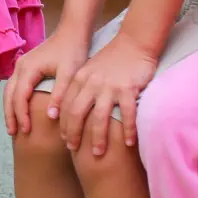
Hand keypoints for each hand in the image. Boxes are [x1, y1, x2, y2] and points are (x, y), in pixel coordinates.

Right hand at [2, 28, 87, 136]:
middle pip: (8, 94)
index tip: (26, 131)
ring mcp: (21, 66)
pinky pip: (15, 87)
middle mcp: (20, 67)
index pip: (19, 96)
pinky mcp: (26, 67)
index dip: (21, 115)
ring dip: (10, 108)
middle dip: (10, 114)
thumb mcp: (69, 73)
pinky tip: (20, 111)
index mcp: (28, 68)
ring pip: (9, 90)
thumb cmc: (73, 51)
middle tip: (13, 133)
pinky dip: (14, 101)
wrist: (73, 32)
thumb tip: (50, 116)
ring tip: (13, 126)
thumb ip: (60, 94)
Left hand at [58, 37, 158, 154]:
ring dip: (98, 138)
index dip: (63, 124)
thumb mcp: (89, 71)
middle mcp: (91, 83)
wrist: (133, 44)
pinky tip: (128, 143)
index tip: (64, 139)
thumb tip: (70, 111)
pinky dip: (127, 130)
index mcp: (79, 79)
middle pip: (76, 113)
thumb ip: (80, 88)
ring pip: (99, 118)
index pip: (65, 106)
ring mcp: (109, 86)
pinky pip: (127, 114)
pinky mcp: (128, 88)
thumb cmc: (111, 60)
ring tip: (98, 153)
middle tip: (75, 149)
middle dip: (74, 134)